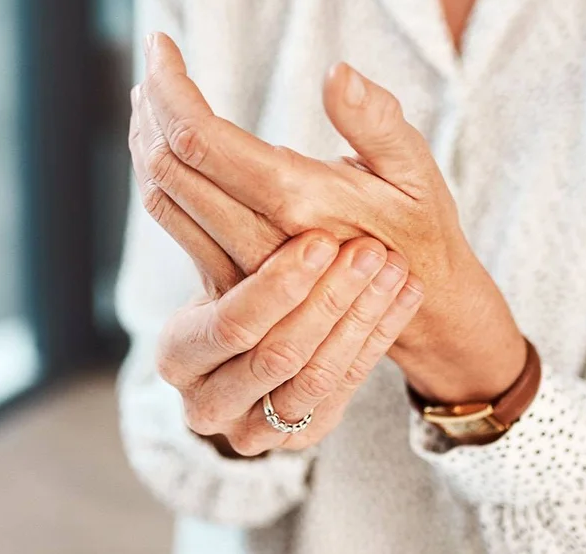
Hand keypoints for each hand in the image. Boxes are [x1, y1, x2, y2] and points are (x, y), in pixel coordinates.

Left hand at [134, 33, 523, 403]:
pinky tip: (164, 139)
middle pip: (167, 165)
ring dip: (145, 137)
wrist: (418, 312)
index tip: (160, 42)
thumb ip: (376, 120)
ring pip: (162, 196)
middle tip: (154, 56)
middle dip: (149, 104)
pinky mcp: (231, 276)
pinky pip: (175, 219)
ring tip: (149, 90)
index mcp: (298, 201)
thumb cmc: (419, 228)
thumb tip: (337, 72)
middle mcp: (257, 238)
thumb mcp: (416, 169)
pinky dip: (159, 171)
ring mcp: (239, 265)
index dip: (169, 86)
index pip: (201, 139)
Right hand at [155, 231, 422, 455]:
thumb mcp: (223, 258)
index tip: (321, 238)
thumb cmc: (239, 279)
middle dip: (330, 299)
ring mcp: (256, 430)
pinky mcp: (303, 433)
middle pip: (278, 355)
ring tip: (393, 265)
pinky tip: (406, 291)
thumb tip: (195, 151)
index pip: (230, 324)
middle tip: (371, 249)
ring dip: (361, 316)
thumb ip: (218, 222)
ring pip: (318, 376)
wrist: (265, 335)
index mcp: (179, 354)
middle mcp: (209, 403)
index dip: (279, 285)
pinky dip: (380, 336)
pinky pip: (349, 386)